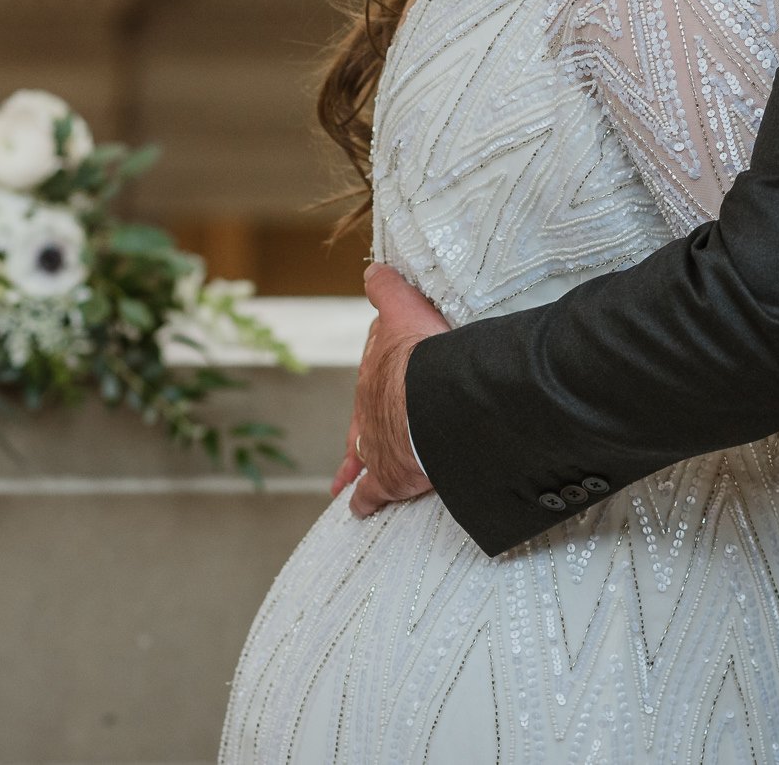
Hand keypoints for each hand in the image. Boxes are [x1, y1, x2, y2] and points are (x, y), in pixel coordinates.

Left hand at [338, 263, 445, 517]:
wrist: (431, 398)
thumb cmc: (422, 355)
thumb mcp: (403, 309)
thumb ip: (388, 290)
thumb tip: (373, 270)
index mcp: (376, 376)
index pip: (373, 378)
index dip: (378, 383)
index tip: (376, 388)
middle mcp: (370, 412)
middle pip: (363, 421)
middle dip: (362, 431)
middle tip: (354, 445)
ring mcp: (377, 445)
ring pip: (362, 456)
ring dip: (358, 466)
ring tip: (347, 480)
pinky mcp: (390, 476)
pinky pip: (372, 492)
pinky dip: (365, 500)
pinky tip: (358, 508)